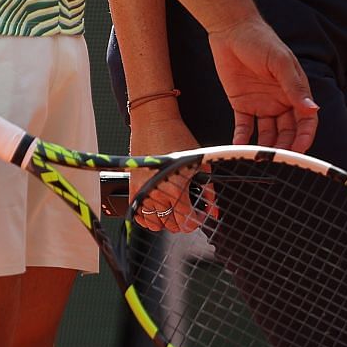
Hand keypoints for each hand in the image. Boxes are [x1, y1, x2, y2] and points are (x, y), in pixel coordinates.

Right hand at [128, 107, 206, 232]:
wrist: (154, 120)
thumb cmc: (178, 137)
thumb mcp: (199, 164)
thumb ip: (209, 190)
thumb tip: (214, 212)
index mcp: (175, 188)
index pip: (187, 222)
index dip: (197, 220)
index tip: (200, 213)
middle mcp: (156, 193)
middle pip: (171, 226)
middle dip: (183, 221)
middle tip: (188, 210)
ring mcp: (142, 191)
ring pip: (154, 224)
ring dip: (165, 220)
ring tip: (172, 209)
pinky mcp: (132, 187)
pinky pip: (138, 215)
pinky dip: (147, 217)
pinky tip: (156, 209)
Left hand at [205, 15, 318, 152]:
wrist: (231, 29)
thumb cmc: (261, 40)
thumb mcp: (279, 62)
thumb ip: (294, 87)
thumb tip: (312, 109)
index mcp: (295, 91)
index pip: (305, 120)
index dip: (305, 136)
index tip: (299, 150)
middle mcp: (280, 101)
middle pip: (287, 131)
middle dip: (285, 146)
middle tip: (278, 158)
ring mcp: (261, 104)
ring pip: (267, 132)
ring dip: (265, 145)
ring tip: (259, 157)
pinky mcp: (241, 104)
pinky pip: (244, 126)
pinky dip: (242, 138)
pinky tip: (239, 147)